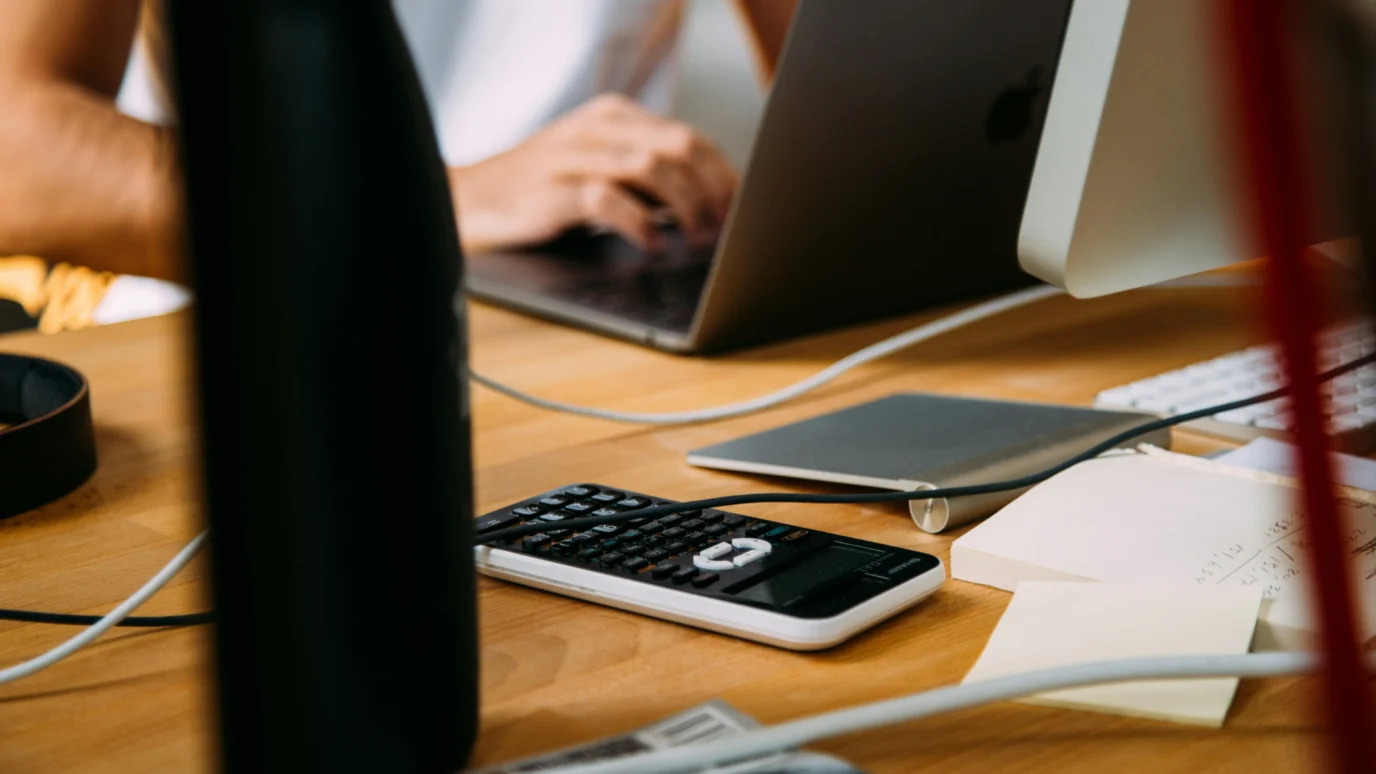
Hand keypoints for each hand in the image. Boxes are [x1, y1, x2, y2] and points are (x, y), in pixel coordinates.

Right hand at [448, 94, 737, 252]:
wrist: (471, 201)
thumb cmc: (544, 191)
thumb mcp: (599, 168)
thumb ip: (647, 176)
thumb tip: (709, 205)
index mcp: (614, 117)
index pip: (689, 137)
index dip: (723, 175)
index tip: (740, 209)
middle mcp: (598, 130)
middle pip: (680, 148)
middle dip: (712, 191)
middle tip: (723, 229)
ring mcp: (574, 157)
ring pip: (653, 169)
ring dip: (686, 209)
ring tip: (695, 240)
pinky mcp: (555, 190)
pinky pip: (611, 201)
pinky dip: (641, 226)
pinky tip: (651, 246)